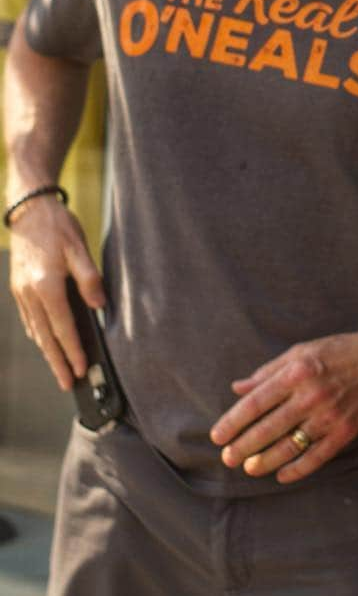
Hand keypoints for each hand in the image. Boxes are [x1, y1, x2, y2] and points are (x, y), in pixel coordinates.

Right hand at [8, 194, 103, 388]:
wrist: (29, 211)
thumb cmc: (58, 227)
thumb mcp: (80, 249)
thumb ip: (90, 279)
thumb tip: (99, 306)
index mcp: (46, 285)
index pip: (62, 326)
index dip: (72, 350)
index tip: (79, 368)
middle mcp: (29, 293)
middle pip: (45, 336)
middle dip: (57, 362)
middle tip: (68, 384)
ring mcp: (21, 293)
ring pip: (35, 331)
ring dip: (47, 352)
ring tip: (59, 370)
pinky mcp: (19, 289)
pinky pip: (29, 319)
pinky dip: (38, 335)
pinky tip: (46, 343)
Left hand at [209, 318, 357, 483]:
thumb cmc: (338, 352)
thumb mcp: (301, 351)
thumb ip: (268, 372)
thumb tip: (238, 388)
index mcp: (297, 372)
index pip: (256, 403)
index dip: (233, 422)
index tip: (217, 437)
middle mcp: (311, 395)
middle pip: (268, 428)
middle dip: (243, 447)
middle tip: (228, 459)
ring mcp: (329, 415)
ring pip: (289, 447)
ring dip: (265, 462)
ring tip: (250, 468)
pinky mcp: (346, 431)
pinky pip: (316, 457)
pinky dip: (297, 469)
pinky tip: (282, 474)